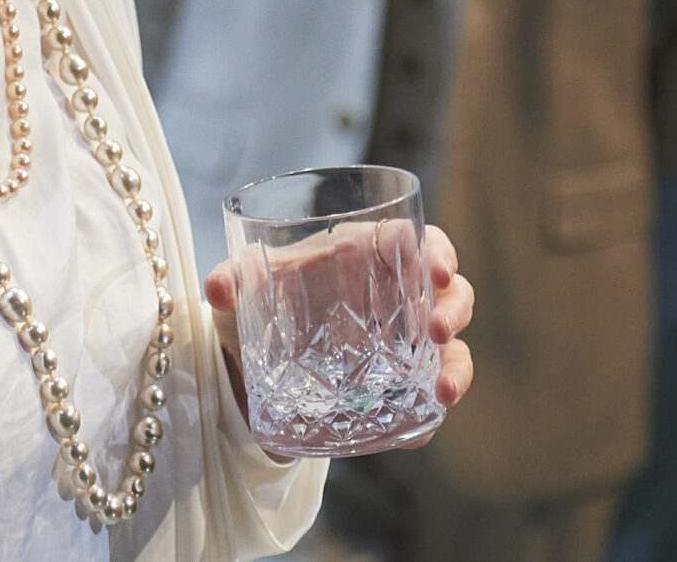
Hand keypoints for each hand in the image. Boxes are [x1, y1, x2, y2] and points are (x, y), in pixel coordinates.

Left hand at [202, 223, 476, 447]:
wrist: (251, 372)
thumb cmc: (260, 309)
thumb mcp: (242, 294)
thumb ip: (232, 283)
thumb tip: (218, 287)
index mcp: (365, 258)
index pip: (415, 241)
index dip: (436, 250)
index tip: (437, 268)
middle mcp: (393, 299)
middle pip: (448, 291)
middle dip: (454, 307)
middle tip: (438, 329)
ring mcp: (401, 346)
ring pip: (451, 346)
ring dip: (457, 365)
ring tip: (444, 391)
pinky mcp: (397, 389)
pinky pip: (425, 400)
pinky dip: (428, 418)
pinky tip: (419, 435)